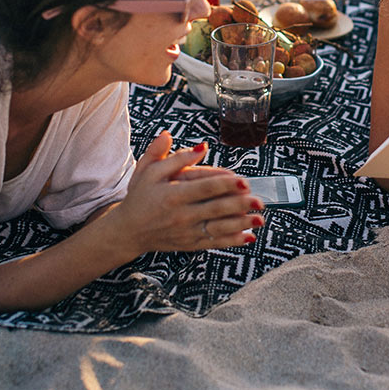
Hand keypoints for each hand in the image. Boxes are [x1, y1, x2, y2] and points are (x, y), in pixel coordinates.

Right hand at [111, 132, 263, 254]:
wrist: (128, 230)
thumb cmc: (141, 196)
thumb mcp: (149, 171)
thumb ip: (172, 156)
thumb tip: (200, 146)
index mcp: (172, 195)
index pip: (204, 188)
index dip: (225, 185)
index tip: (243, 181)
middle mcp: (181, 215)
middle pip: (215, 209)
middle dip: (239, 205)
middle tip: (259, 201)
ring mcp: (186, 232)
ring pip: (218, 228)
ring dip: (241, 224)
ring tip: (260, 219)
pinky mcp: (189, 244)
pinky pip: (214, 243)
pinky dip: (232, 241)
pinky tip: (249, 236)